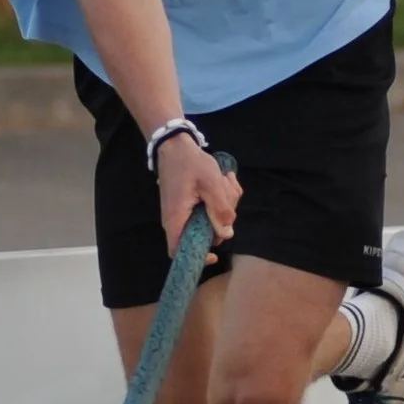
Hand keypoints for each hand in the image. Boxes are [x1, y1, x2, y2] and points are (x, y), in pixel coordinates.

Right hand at [157, 137, 239, 256]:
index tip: (215, 254)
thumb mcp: (211, 183)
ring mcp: (182, 211)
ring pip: (207, 220)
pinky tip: (223, 180)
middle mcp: (176, 219)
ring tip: (225, 181)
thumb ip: (220, 209)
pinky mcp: (188, 204)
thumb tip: (226, 235)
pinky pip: (206, 209)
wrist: (175, 145)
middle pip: (201, 234)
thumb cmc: (190, 163)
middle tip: (228, 196)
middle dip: (221, 219)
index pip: (179, 251)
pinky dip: (219, 198)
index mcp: (177, 218)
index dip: (196, 258)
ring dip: (223, 203)